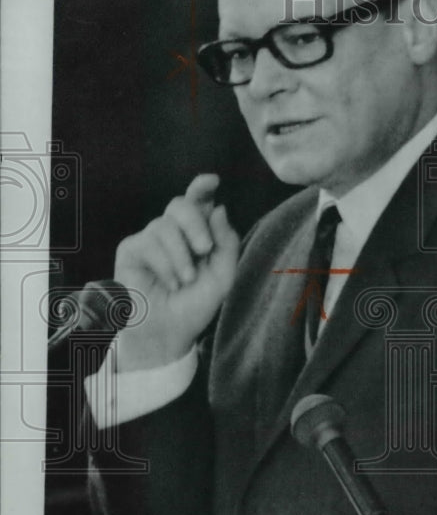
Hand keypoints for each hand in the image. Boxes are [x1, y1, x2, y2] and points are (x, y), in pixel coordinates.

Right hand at [114, 174, 238, 369]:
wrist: (170, 333)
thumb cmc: (196, 305)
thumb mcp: (223, 276)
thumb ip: (226, 243)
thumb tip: (219, 208)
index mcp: (197, 234)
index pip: (199, 202)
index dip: (202, 187)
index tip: (212, 181)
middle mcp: (173, 232)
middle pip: (181, 204)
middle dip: (196, 224)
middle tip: (204, 250)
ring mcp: (151, 239)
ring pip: (166, 225)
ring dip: (182, 256)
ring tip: (185, 281)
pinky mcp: (131, 249)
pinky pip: (150, 242)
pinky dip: (166, 265)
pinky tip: (170, 283)